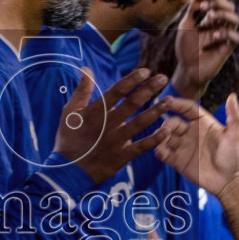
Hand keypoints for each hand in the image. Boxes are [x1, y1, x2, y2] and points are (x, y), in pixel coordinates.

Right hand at [54, 68, 171, 182]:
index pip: (117, 92)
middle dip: (149, 89)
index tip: (145, 70)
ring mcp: (116, 141)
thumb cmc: (68, 139)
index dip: (132, 80)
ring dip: (156, 111)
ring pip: (140, 123)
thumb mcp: (69, 112)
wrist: (68, 171)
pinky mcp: (122, 156)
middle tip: (163, 78)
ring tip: (170, 100)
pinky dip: (155, 139)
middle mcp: (108, 124)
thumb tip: (86, 68)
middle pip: (132, 103)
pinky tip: (167, 130)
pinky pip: (142, 146)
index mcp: (96, 112)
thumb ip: (81, 90)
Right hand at [153, 95, 238, 196]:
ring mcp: (184, 147)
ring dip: (160, 136)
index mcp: (203, 123)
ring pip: (166, 137)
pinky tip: (159, 150)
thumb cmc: (235, 157)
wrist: (230, 182)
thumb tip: (232, 96)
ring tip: (160, 139)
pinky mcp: (178, 161)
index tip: (167, 100)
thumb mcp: (236, 135)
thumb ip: (234, 116)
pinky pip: (164, 153)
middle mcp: (191, 132)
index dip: (177, 104)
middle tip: (165, 129)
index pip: (187, 108)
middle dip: (167, 123)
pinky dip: (159, 150)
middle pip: (173, 122)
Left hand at [171, 0, 238, 101]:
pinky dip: (225, 33)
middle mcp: (220, 25)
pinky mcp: (227, 49)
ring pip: (235, 19)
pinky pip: (235, 37)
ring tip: (209, 18)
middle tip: (204, 8)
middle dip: (218, 2)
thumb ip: (193, 10)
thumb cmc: (185, 48)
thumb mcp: (186, 25)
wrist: (187, 69)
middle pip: (230, 6)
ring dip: (223, 14)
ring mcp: (225, 36)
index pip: (219, 0)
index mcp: (211, 18)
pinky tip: (213, 36)